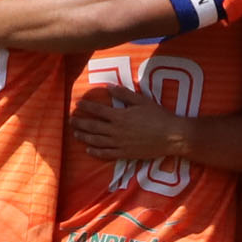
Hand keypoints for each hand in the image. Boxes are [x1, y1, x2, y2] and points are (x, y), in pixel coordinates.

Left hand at [68, 85, 188, 164]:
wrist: (171, 136)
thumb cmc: (158, 116)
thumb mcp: (142, 101)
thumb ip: (124, 94)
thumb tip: (109, 86)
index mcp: (120, 116)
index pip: (98, 110)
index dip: (87, 107)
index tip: (78, 104)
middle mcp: (116, 131)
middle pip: (93, 126)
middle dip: (80, 122)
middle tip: (70, 120)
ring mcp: (119, 144)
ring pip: (97, 141)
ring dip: (84, 137)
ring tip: (75, 134)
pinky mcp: (125, 154)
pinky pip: (106, 154)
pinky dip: (96, 152)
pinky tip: (88, 150)